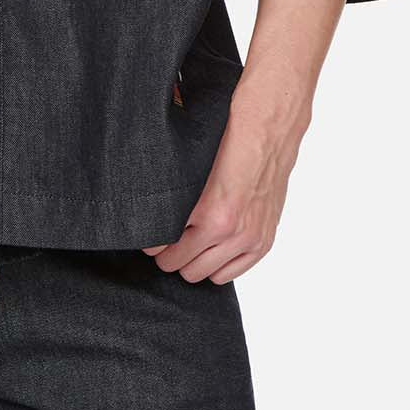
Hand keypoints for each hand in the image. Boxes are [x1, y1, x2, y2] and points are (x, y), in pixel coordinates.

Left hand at [145, 92, 305, 284]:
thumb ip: (169, 197)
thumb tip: (143, 215)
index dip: (149, 239)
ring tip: (187, 241)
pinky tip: (210, 247)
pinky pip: (227, 274)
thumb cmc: (226, 144)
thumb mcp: (188, 168)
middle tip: (166, 238)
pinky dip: (215, 265)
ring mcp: (246, 239)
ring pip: (199, 274)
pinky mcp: (262, 242)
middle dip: (167, 252)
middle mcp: (227, 230)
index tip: (148, 232)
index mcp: (206, 211)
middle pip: (176, 264)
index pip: (158, 248)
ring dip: (189, 260)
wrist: (267, 134)